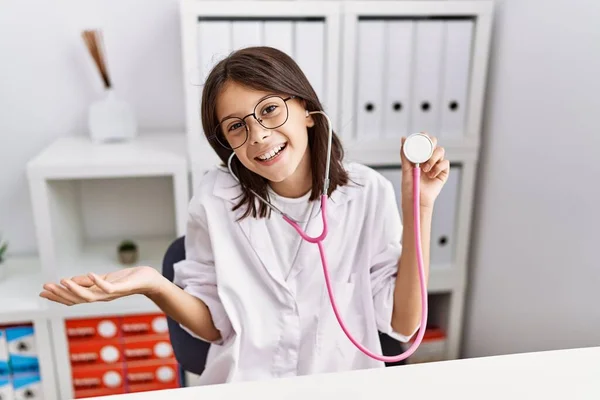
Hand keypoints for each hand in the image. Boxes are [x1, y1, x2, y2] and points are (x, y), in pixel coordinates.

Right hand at [39, 266, 165, 305]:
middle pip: (77, 299)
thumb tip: (71, 280)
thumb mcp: (105, 278)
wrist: (150, 281)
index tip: (42, 291)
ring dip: (75, 289)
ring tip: (62, 280)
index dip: (58, 296)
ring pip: (89, 297)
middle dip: (60, 294)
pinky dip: (98, 282)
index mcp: (97, 295)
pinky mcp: (122, 288)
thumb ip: (89, 281)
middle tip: (45, 287)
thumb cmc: (129, 279)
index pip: (74, 298)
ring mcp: (112, 294)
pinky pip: (108, 288)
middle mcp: (102, 298)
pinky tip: (90, 273)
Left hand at [400, 133, 449, 209]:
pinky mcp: (443, 172)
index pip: (424, 141)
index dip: (424, 136)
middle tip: (425, 152)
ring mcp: (437, 164)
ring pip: (440, 151)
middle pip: (434, 142)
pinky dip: (438, 167)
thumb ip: (405, 154)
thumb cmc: (410, 186)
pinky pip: (445, 163)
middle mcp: (429, 158)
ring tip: (425, 169)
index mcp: (419, 155)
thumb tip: (403, 138)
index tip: (422, 136)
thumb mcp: (405, 168)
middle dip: (430, 144)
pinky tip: (431, 175)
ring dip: (432, 158)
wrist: (416, 199)